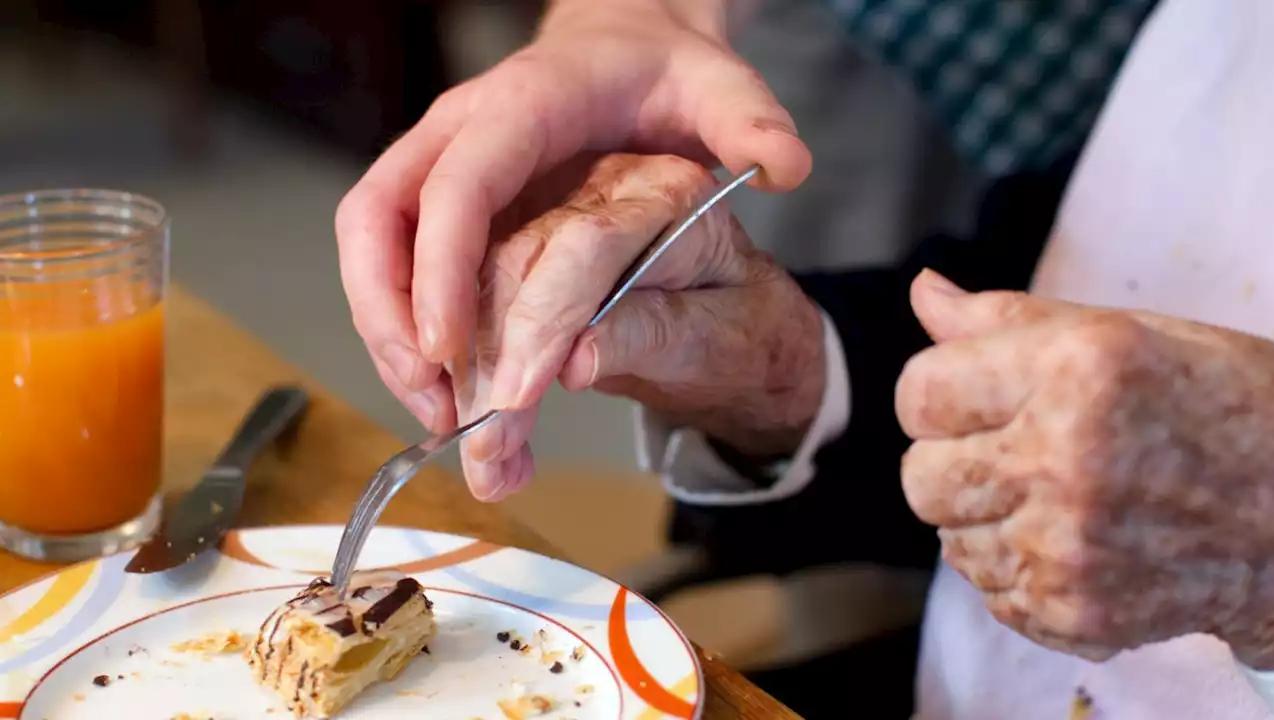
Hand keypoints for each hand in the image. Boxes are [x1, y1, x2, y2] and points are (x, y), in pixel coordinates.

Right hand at [334, 0, 810, 437]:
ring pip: (372, 250)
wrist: (627, 45)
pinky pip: (394, 263)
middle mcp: (460, 132)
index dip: (438, 270)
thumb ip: (752, 123)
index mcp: (521, 107)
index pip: (455, 187)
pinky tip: (447, 385)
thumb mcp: (720, 88)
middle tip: (435, 405)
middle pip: (378, 223)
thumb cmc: (665, 72)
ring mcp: (439, 164)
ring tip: (439, 415)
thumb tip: (787, 167)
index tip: (447, 351)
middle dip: (391, 319)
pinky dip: (407, 327)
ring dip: (389, 335)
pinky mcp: (437, 199)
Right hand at [449, 153, 824, 500]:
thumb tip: (576, 358)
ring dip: (456, 375)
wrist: (738, 326)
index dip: (540, 321)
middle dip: (483, 363)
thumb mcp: (726, 337)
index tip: (514, 400)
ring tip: (484, 460)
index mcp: (666, 190)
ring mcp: (549, 208)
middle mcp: (598, 184)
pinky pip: (456, 297)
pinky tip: (466, 426)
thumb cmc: (745, 329)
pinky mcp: (514, 241)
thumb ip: (657, 334)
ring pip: (465, 280)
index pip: (583, 243)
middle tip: (486, 451)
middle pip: (507, 258)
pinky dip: (452, 368)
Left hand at [896, 269, 1273, 666]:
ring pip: (951, 542)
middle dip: (956, 462)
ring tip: (1065, 499)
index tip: (980, 399)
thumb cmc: (1224, 404)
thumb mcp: (1126, 334)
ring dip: (989, 522)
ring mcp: (1069, 547)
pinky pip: (993, 594)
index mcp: (1073, 370)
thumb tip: (923, 293)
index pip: (917, 395)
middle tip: (1022, 451)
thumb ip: (1007, 319)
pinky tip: (1083, 544)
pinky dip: (1023, 573)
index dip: (940, 395)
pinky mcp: (1078, 613)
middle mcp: (1064, 460)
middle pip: (919, 478)